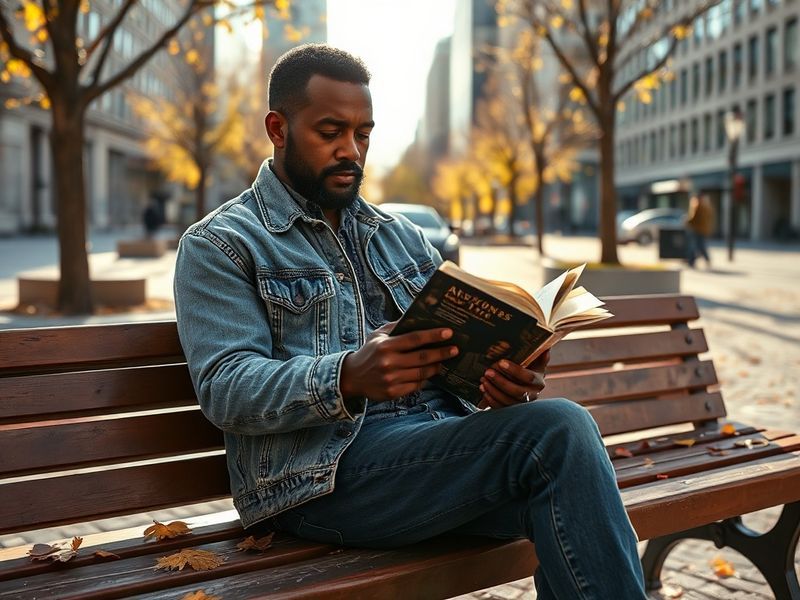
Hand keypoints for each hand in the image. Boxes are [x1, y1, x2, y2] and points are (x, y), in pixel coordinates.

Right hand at [340, 322, 458, 401]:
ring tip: (444, 361)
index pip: (415, 339)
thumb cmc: (369, 352)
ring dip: (436, 367)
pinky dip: (424, 379)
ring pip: (421, 373)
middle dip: (441, 353)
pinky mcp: (392, 392)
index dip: (434, 336)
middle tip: (455, 349)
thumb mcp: (378, 335)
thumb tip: (418, 319)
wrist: (352, 377)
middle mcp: (389, 363)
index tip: (449, 333)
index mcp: (386, 346)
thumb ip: (396, 327)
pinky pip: (416, 386)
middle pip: (422, 358)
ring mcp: (391, 379)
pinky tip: (430, 373)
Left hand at [477, 350, 549, 409]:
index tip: (501, 362)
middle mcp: (532, 395)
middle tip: (487, 371)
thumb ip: (539, 355)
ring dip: (493, 390)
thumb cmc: (528, 370)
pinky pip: (500, 407)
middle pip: (517, 391)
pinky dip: (490, 398)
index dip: (514, 370)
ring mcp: (522, 405)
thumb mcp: (535, 362)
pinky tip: (483, 388)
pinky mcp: (511, 411)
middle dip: (501, 381)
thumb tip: (546, 347)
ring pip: (507, 401)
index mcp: (538, 382)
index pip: (528, 377)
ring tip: (483, 379)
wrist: (524, 385)